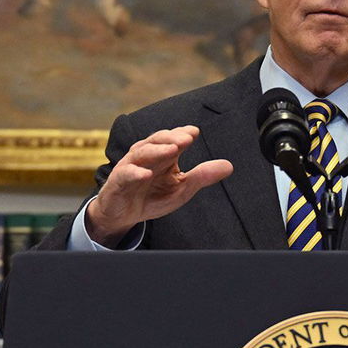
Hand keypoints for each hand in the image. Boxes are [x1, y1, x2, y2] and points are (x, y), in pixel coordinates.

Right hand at [86, 125, 232, 246]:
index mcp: (162, 155)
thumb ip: (202, 176)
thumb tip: (229, 166)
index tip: (194, 132)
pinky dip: (135, 173)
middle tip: (186, 139)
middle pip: (157, 141)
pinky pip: (126, 174)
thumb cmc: (153, 196)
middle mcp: (146, 155)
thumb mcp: (182, 189)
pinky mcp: (119, 181)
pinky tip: (146, 174)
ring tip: (172, 150)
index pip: (172, 139)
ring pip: (142, 153)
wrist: (124, 215)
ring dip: (157, 151)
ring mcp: (131, 166)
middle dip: (172, 138)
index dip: (182, 134)